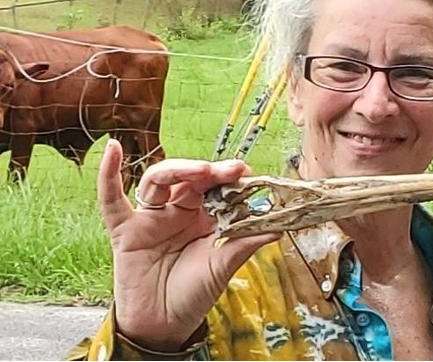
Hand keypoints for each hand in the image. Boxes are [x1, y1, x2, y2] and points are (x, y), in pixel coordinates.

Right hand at [98, 141, 278, 352]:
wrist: (162, 324)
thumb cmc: (194, 293)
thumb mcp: (224, 267)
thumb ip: (245, 243)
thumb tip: (280, 226)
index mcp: (206, 215)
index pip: (218, 186)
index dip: (231, 177)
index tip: (247, 173)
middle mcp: (179, 210)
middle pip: (191, 177)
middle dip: (210, 170)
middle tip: (230, 170)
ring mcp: (151, 217)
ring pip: (160, 179)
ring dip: (179, 169)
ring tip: (199, 169)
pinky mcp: (125, 230)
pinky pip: (112, 199)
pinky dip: (109, 174)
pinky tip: (113, 150)